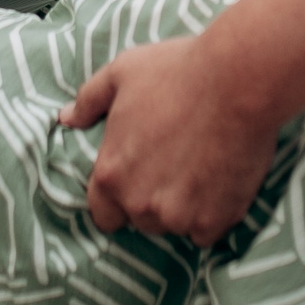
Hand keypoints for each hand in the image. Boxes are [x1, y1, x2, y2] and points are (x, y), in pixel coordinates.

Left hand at [61, 36, 279, 245]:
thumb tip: (66, 118)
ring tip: (200, 168)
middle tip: (174, 164)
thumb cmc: (178, 72)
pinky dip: (213, 214)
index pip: (103, 214)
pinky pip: (207, 232)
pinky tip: (221, 182)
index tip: (136, 180)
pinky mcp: (216, 220)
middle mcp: (140, 204)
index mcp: (111, 174)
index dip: (117, 199)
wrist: (238, 80)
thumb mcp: (121, 73)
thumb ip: (89, 100)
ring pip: (175, 226)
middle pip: (140, 220)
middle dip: (152, 199)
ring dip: (183, 208)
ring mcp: (179, 216)